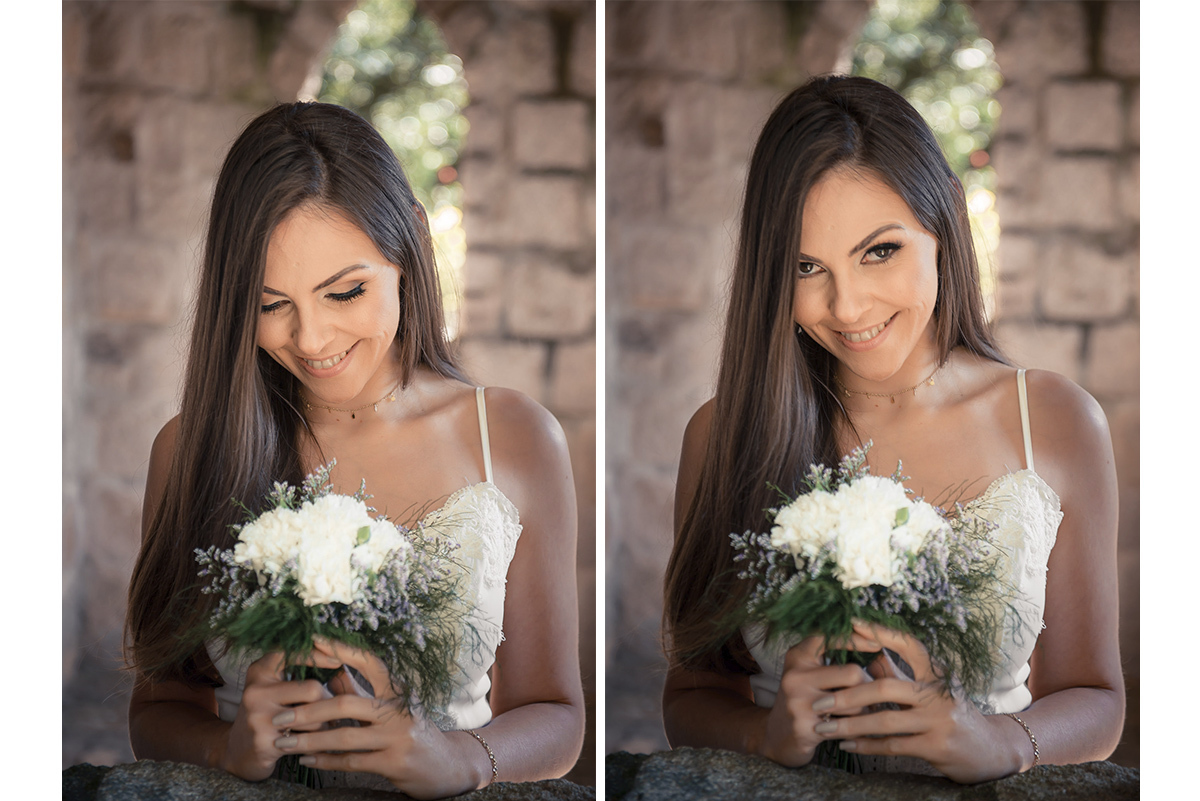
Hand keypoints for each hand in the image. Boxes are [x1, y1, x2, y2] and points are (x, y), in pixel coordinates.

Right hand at [217, 650, 335, 780]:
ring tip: (314, 729)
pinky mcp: (263, 742)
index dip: (318, 655)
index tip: (337, 661)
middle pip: (313, 690)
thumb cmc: (267, 714)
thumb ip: (297, 672)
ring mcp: (258, 717)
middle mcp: (256, 691)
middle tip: (328, 710)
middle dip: (327, 702)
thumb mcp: (274, 687)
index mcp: (260, 671)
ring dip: (322, 726)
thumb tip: (340, 660)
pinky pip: (306, 741)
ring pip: (314, 718)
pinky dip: (313, 742)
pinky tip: (306, 743)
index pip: (293, 653)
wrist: (238, 752)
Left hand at [271, 638, 483, 798]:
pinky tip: (307, 760)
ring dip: (309, 741)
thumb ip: (363, 692)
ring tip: (283, 743)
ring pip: (344, 737)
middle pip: (346, 704)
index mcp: (398, 690)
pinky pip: (351, 762)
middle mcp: (400, 710)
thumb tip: (331, 674)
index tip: (314, 640)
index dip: (342, 650)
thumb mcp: (394, 708)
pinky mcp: (394, 763)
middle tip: (280, 716)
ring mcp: (398, 737)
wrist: (447, 767)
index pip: (369, 662)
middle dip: (308, 710)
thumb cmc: (415, 732)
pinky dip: (325, 761)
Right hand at [756, 632, 878, 766]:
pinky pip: (847, 726)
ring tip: (855, 714)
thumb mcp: (810, 672)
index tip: (877, 644)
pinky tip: (847, 730)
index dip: (855, 639)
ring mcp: (798, 702)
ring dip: (863, 711)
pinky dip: (854, 729)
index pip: (829, 637)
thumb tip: (876, 648)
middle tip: (868, 693)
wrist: (776, 735)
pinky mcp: (804, 727)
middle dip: (868, 685)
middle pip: (853, 673)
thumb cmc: (803, 699)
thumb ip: (834, 659)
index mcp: (798, 656)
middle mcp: (795, 676)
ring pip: (855, 703)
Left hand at [810, 621, 1020, 782]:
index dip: (881, 633)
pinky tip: (846, 744)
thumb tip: (869, 656)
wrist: (990, 751)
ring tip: (824, 727)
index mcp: (938, 672)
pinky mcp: (937, 746)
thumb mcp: (931, 688)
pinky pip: (893, 745)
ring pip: (884, 720)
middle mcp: (940, 693)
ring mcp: (940, 720)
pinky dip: (866, 745)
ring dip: (850, 725)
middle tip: (819, 702)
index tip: (853, 623)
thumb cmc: (952, 713)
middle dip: (847, 695)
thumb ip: (901, 673)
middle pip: (885, 687)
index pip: (909, 645)